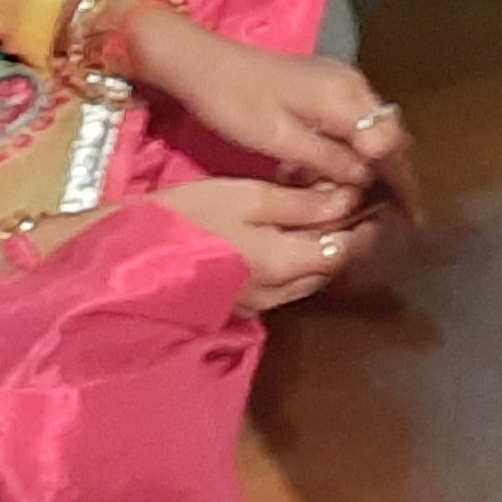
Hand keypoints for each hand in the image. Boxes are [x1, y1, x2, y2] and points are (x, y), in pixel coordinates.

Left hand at [125, 9, 412, 191]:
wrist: (202, 62)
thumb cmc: (234, 103)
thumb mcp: (278, 140)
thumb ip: (327, 160)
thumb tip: (365, 179)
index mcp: (344, 97)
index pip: (390, 143)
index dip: (402, 181)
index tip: (410, 217)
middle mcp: (352, 85)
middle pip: (389, 134)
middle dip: (396, 174)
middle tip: (399, 216)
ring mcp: (341, 81)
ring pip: (373, 128)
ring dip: (376, 162)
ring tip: (375, 201)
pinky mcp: (326, 84)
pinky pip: (355, 120)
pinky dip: (358, 148)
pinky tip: (347, 172)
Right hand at [153, 177, 387, 314]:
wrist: (125, 254)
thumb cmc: (187, 215)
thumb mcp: (246, 197)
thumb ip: (300, 205)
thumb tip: (347, 203)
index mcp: (284, 265)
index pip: (342, 253)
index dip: (362, 230)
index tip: (376, 206)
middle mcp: (276, 293)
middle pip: (326, 270)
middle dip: (345, 242)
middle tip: (356, 211)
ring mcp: (254, 304)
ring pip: (305, 281)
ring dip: (321, 254)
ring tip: (327, 221)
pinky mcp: (235, 304)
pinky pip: (280, 286)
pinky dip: (295, 263)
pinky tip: (289, 240)